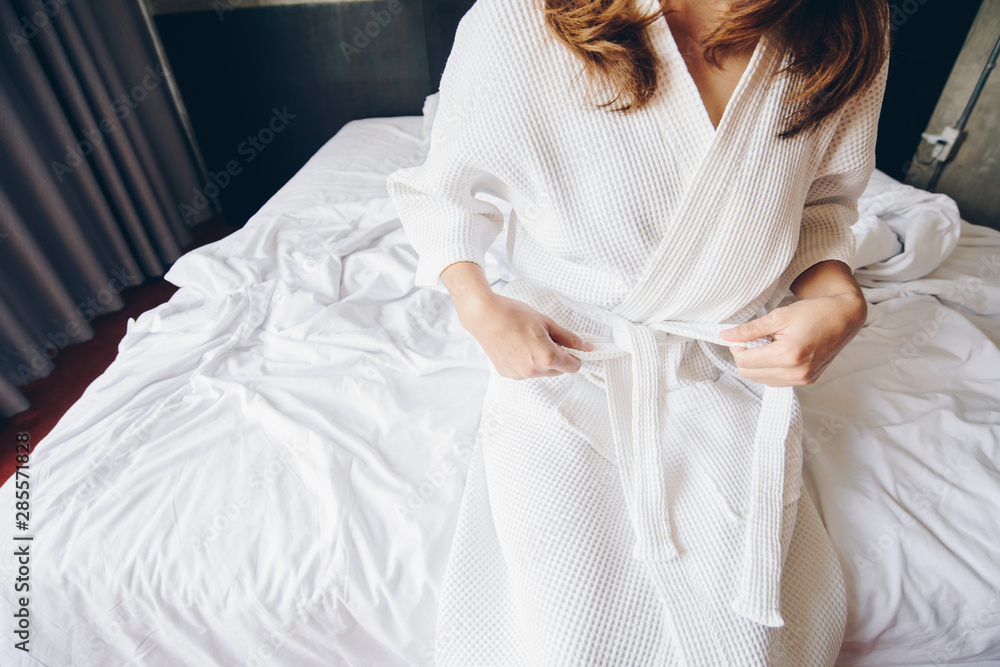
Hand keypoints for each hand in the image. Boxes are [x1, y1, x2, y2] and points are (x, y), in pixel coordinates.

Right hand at [454, 291, 593, 379]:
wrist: (484, 316)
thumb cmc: (513, 315)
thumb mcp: (547, 322)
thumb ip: (569, 338)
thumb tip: (587, 347)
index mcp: (547, 357)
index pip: (573, 366)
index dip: (575, 356)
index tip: (571, 348)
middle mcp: (534, 371)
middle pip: (558, 371)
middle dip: (557, 358)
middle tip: (546, 339)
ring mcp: (519, 374)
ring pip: (541, 372)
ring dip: (541, 361)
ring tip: (529, 340)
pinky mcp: (508, 374)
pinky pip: (525, 372)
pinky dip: (526, 362)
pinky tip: (517, 346)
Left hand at [718, 291, 866, 386]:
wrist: (843, 318)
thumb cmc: (813, 313)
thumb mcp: (779, 316)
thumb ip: (750, 329)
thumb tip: (725, 335)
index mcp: (788, 355)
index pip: (745, 361)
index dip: (736, 348)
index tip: (739, 337)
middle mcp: (796, 372)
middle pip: (750, 374)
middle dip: (745, 357)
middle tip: (751, 340)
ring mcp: (803, 379)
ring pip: (761, 380)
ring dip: (757, 364)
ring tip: (768, 345)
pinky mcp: (807, 381)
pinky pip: (776, 381)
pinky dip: (770, 369)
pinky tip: (777, 353)